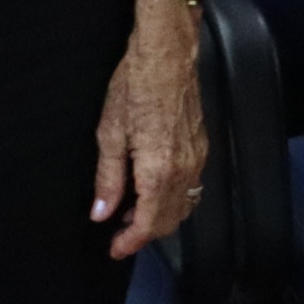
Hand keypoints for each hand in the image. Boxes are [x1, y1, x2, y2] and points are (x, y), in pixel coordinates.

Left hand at [92, 0, 208, 255]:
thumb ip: (108, 178)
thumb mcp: (110, 133)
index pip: (148, 223)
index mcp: (158, 171)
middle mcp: (184, 170)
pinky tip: (152, 188)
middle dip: (145, 233)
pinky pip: (192, 185)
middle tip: (118, 235)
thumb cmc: (135, 86)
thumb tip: (101, 212)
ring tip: (131, 213)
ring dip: (160, 216)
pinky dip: (173, 197)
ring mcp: (197, 157)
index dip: (130, 242)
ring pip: (184, 204)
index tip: (114, 249)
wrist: (168, 53)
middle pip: (170, 220)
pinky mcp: (201, 145)